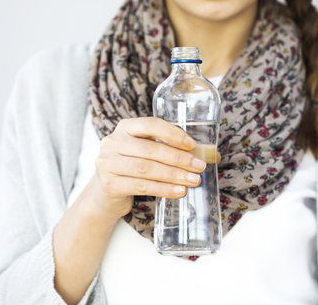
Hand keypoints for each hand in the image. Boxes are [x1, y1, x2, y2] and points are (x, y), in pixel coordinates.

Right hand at [86, 117, 207, 220]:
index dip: (172, 134)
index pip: (150, 124)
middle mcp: (113, 142)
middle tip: (198, 167)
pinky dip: (163, 189)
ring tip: (193, 181)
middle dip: (179, 158)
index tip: (192, 145)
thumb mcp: (146, 153)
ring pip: (146, 168)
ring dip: (174, 175)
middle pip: (150, 149)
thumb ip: (172, 149)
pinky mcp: (109, 184)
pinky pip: (141, 186)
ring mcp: (107, 163)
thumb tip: (211, 154)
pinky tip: (178, 191)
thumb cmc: (133, 168)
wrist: (105, 194)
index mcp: (125, 127)